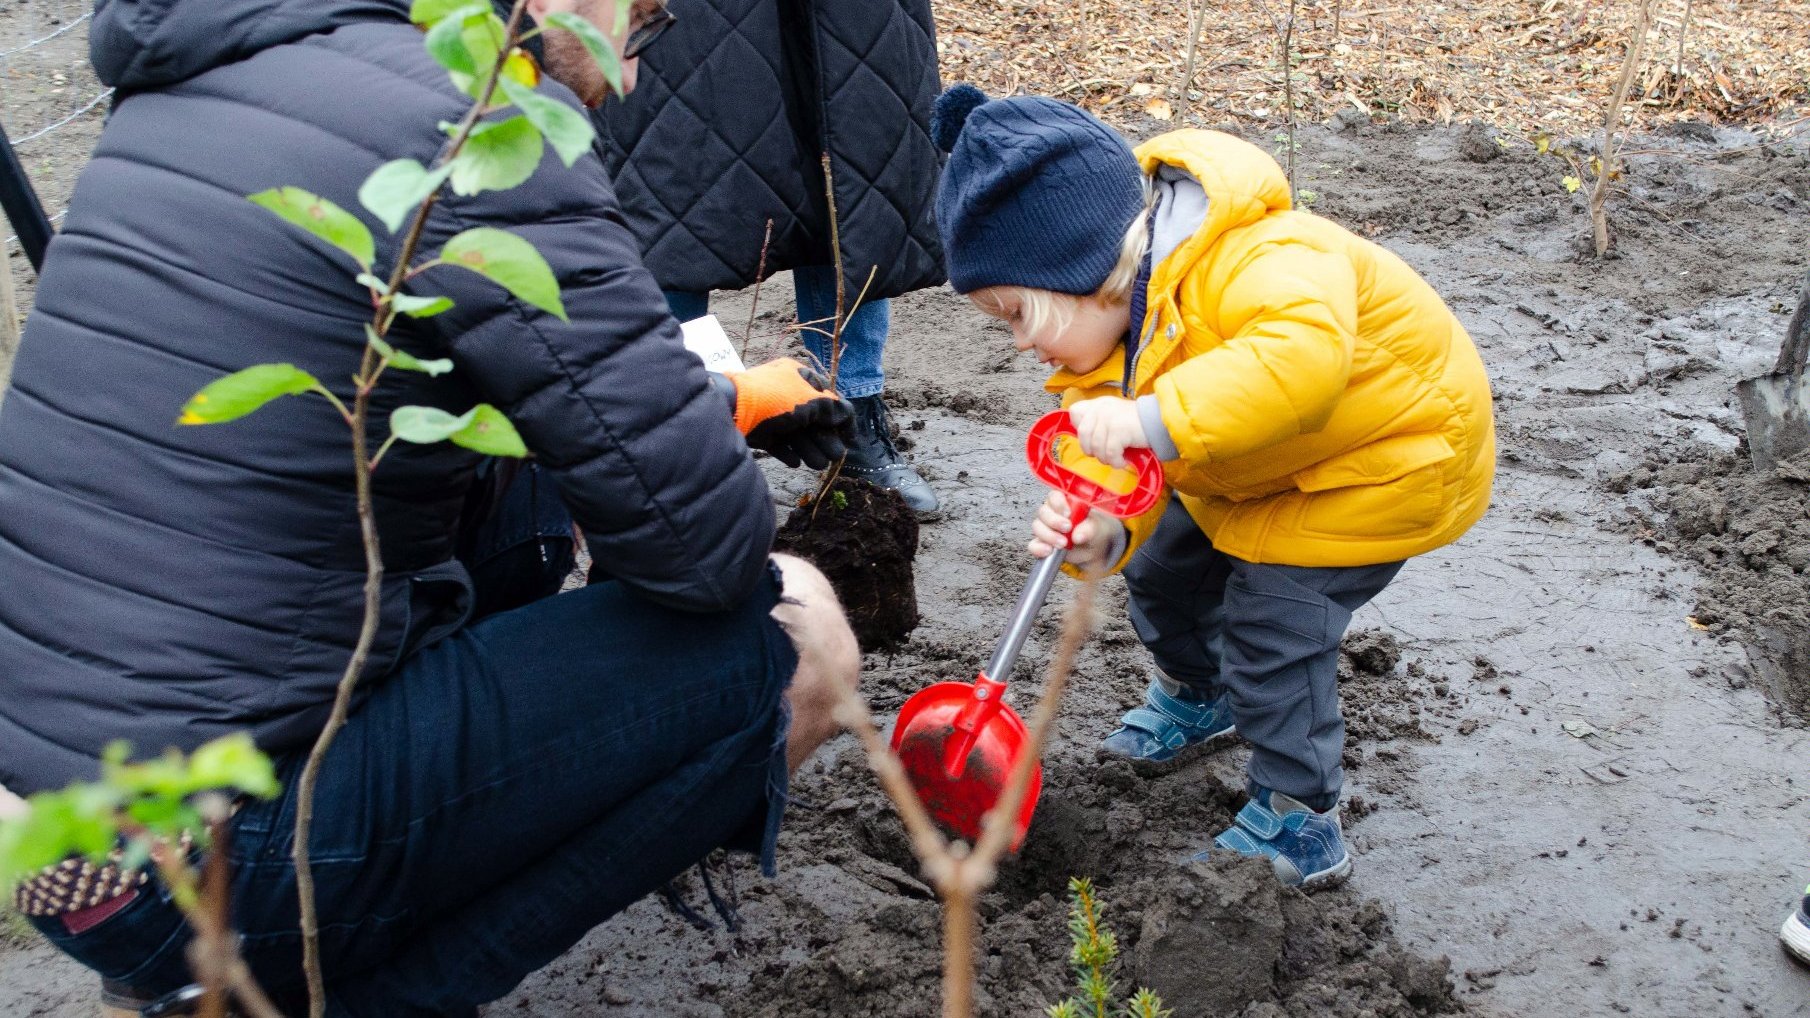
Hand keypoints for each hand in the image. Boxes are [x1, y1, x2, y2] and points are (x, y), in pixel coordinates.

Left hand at [723, 358, 854, 468]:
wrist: (733, 409)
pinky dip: (788, 452)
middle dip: (825, 439)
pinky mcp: (758, 430)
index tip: (850, 439)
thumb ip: (834, 409)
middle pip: (812, 419)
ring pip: (796, 433)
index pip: (828, 396)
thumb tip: (846, 417)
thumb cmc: (776, 400)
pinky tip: (796, 463)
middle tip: (835, 457)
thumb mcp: (812, 400)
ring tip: (818, 465)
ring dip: (810, 448)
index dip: (842, 418)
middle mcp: (785, 392)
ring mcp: (770, 411)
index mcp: (799, 376)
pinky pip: (778, 442)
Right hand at [1028, 490, 1123, 573]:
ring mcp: (1046, 528)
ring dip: (1048, 536)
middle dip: (1054, 521)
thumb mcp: (1097, 527)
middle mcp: (1053, 513)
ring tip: (1062, 544)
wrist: (1092, 550)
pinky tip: (1050, 551)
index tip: (1068, 513)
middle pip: (1043, 511)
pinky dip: (1039, 548)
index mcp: (1066, 502)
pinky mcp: (1042, 543)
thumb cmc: (1094, 531)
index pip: (1055, 496)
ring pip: (1037, 527)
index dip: (1058, 503)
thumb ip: (1089, 529)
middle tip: (1067, 529)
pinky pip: (1034, 545)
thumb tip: (1078, 535)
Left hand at [1067, 396, 1146, 467]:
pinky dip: (1116, 461)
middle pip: (1082, 434)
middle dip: (1092, 449)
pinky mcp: (1118, 430)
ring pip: (1096, 447)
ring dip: (1106, 458)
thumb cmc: (1136, 424)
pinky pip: (1110, 453)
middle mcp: (1101, 408)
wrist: (1158, 422)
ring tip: (1117, 457)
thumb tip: (1084, 441)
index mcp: (1098, 404)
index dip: (1081, 429)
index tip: (1093, 438)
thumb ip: (1097, 422)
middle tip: (1105, 453)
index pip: (1075, 412)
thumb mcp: (1113, 416)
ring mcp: (1109, 418)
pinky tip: (1123, 460)